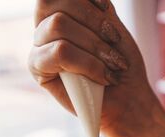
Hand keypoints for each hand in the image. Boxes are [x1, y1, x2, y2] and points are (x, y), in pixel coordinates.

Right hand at [29, 0, 164, 136]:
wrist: (127, 99)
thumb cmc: (120, 65)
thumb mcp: (111, 26)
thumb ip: (95, 7)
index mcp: (62, 11)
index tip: (106, 10)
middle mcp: (45, 26)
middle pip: (55, 2)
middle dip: (93, 20)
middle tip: (114, 41)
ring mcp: (39, 46)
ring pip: (58, 25)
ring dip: (94, 45)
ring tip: (113, 64)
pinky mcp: (37, 68)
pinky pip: (59, 52)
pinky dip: (88, 63)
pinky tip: (102, 77)